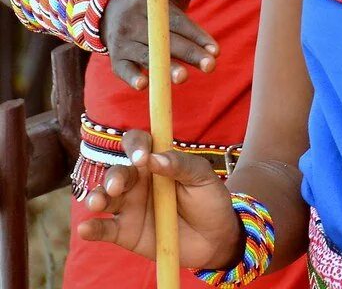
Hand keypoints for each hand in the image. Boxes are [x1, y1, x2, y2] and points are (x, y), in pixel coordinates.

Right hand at [77, 129, 241, 269]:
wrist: (214, 238)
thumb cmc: (208, 198)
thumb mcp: (202, 176)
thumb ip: (181, 165)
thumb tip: (155, 158)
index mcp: (156, 161)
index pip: (138, 144)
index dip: (135, 146)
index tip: (142, 157)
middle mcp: (138, 181)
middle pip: (118, 171)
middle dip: (114, 176)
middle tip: (117, 186)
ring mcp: (129, 206)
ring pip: (105, 197)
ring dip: (97, 196)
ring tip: (97, 203)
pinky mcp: (125, 232)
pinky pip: (105, 228)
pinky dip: (92, 227)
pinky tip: (85, 227)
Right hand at [100, 0, 218, 88]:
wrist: (111, 9)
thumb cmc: (152, 3)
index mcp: (149, 1)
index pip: (177, 20)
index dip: (197, 35)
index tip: (216, 50)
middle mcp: (134, 20)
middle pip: (165, 39)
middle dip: (189, 54)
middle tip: (211, 66)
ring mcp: (123, 40)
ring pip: (147, 55)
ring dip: (165, 68)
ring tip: (183, 78)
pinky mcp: (116, 57)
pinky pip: (122, 69)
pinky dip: (131, 77)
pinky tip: (143, 85)